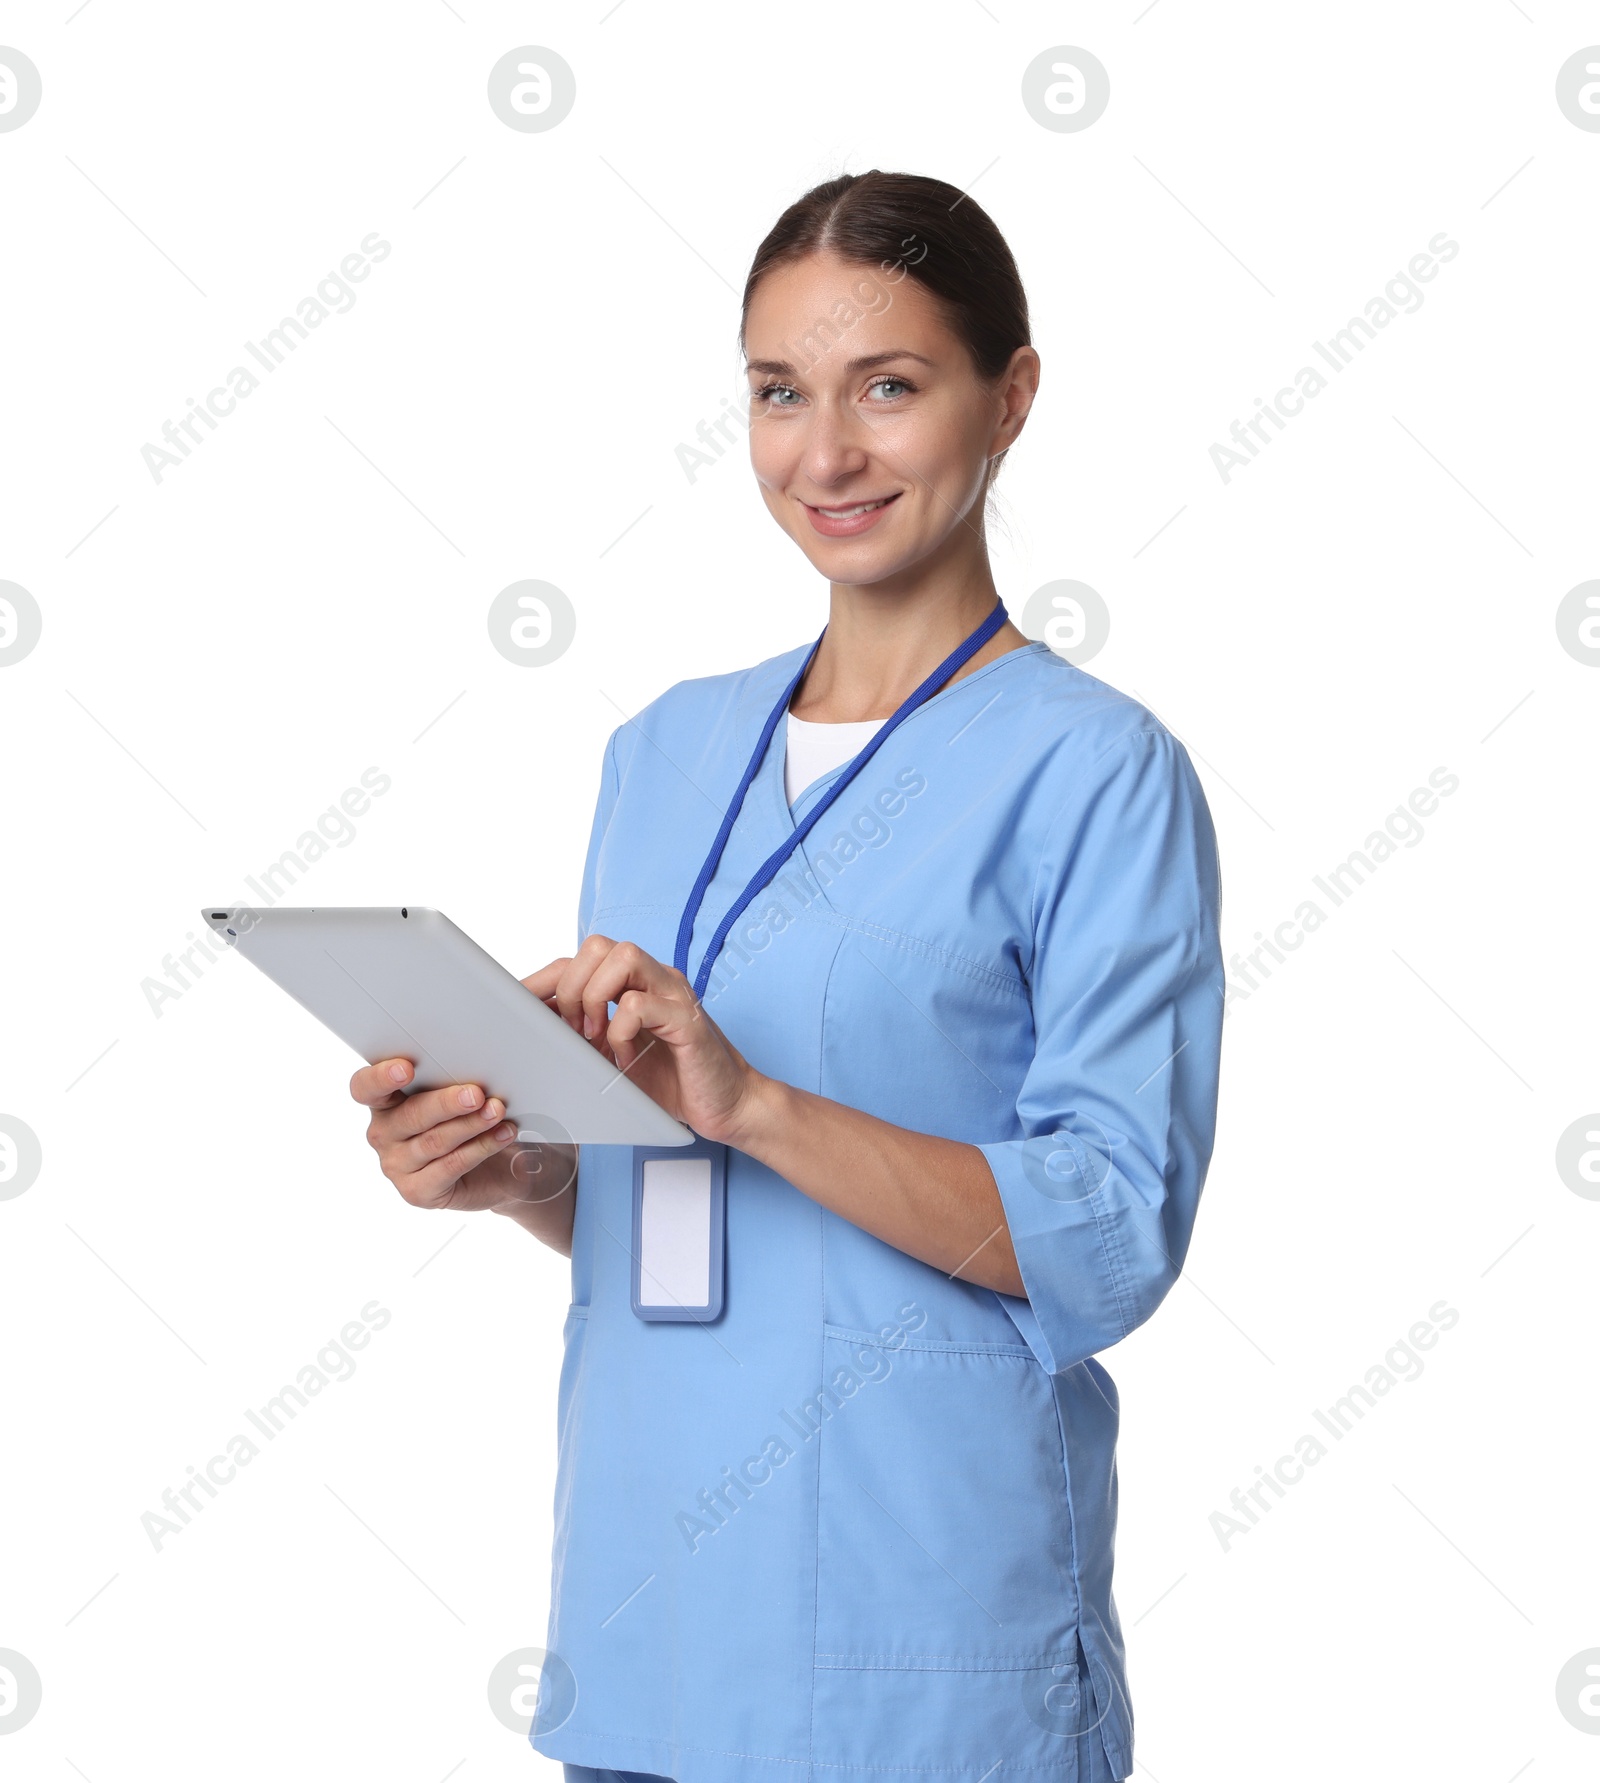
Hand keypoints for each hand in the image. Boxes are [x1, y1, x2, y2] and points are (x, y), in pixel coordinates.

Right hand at [351, 1058, 569, 1215]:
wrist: (501, 1165)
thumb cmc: (475, 1115)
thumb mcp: (463, 1087)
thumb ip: (458, 1067)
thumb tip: (485, 1036)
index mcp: (385, 1100)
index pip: (365, 1087)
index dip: (381, 1077)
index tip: (407, 1067)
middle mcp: (384, 1133)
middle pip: (409, 1115)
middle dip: (446, 1102)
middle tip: (476, 1093)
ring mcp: (397, 1165)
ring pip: (434, 1142)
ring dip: (470, 1124)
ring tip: (498, 1110)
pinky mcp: (417, 1192)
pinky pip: (449, 1167)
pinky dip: (481, 1148)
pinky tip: (503, 1134)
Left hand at [523, 936, 765, 1144]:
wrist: (727, 1106)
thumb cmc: (671, 1082)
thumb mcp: (613, 1055)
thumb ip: (583, 1035)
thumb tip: (534, 1027)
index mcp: (635, 983)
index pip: (580, 959)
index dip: (544, 979)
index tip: (516, 1006)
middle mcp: (655, 979)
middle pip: (598, 945)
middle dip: (570, 986)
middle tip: (572, 1029)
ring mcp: (674, 994)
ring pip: (623, 956)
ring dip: (595, 998)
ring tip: (595, 1036)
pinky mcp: (689, 1020)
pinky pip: (641, 1004)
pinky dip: (621, 1031)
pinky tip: (626, 1057)